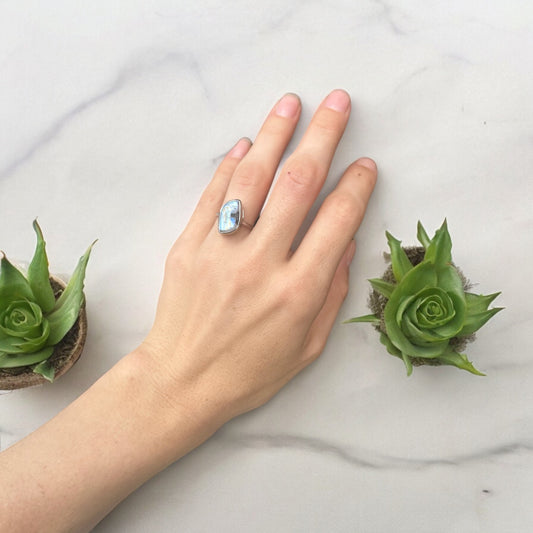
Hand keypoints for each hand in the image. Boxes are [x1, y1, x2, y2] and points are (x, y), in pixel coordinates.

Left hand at [141, 90, 376, 427]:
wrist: (183, 381)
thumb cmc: (252, 370)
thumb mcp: (309, 343)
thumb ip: (331, 289)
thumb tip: (344, 238)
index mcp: (298, 291)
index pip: (337, 220)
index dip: (356, 186)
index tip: (365, 164)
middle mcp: (261, 264)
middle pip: (297, 184)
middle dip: (322, 137)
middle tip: (337, 104)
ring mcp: (219, 252)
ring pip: (252, 179)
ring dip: (274, 136)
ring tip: (290, 104)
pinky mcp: (187, 247)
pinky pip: (211, 197)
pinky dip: (229, 166)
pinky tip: (245, 144)